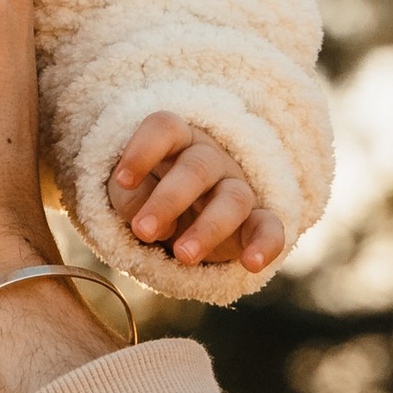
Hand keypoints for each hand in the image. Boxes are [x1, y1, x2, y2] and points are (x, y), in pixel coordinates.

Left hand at [110, 116, 285, 273]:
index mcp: (176, 141)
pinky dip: (266, 244)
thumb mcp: (127, 194)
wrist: (177, 216)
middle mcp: (210, 158)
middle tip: (143, 231)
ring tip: (183, 256)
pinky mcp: (255, 220)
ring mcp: (236, 187)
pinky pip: (270, 227)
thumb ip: (134, 201)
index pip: (165, 128)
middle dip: (169, 200)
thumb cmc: (146, 194)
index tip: (123, 180)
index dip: (143, 150)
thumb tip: (159, 228)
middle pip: (197, 167)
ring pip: (233, 198)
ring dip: (208, 228)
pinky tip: (252, 263)